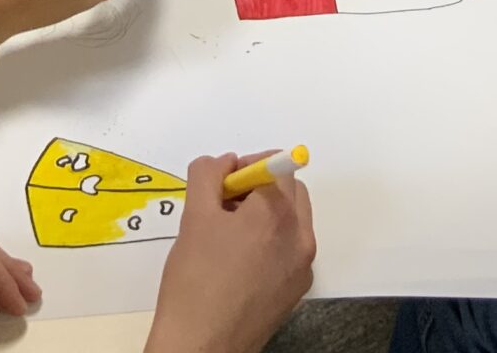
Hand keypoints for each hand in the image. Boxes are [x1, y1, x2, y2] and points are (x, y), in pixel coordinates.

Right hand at [146, 154, 317, 352]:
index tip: (222, 182)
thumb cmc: (195, 280)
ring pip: (292, 222)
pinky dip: (271, 245)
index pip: (276, 166)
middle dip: (260, 189)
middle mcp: (300, 238)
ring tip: (228, 237)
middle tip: (224, 207)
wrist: (203, 346)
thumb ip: (208, 175)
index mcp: (278, 214)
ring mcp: (303, 268)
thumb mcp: (194, 217)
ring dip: (266, 216)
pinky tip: (238, 264)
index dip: (246, 166)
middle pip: (290, 192)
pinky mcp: (297, 291)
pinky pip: (290, 252)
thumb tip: (225, 163)